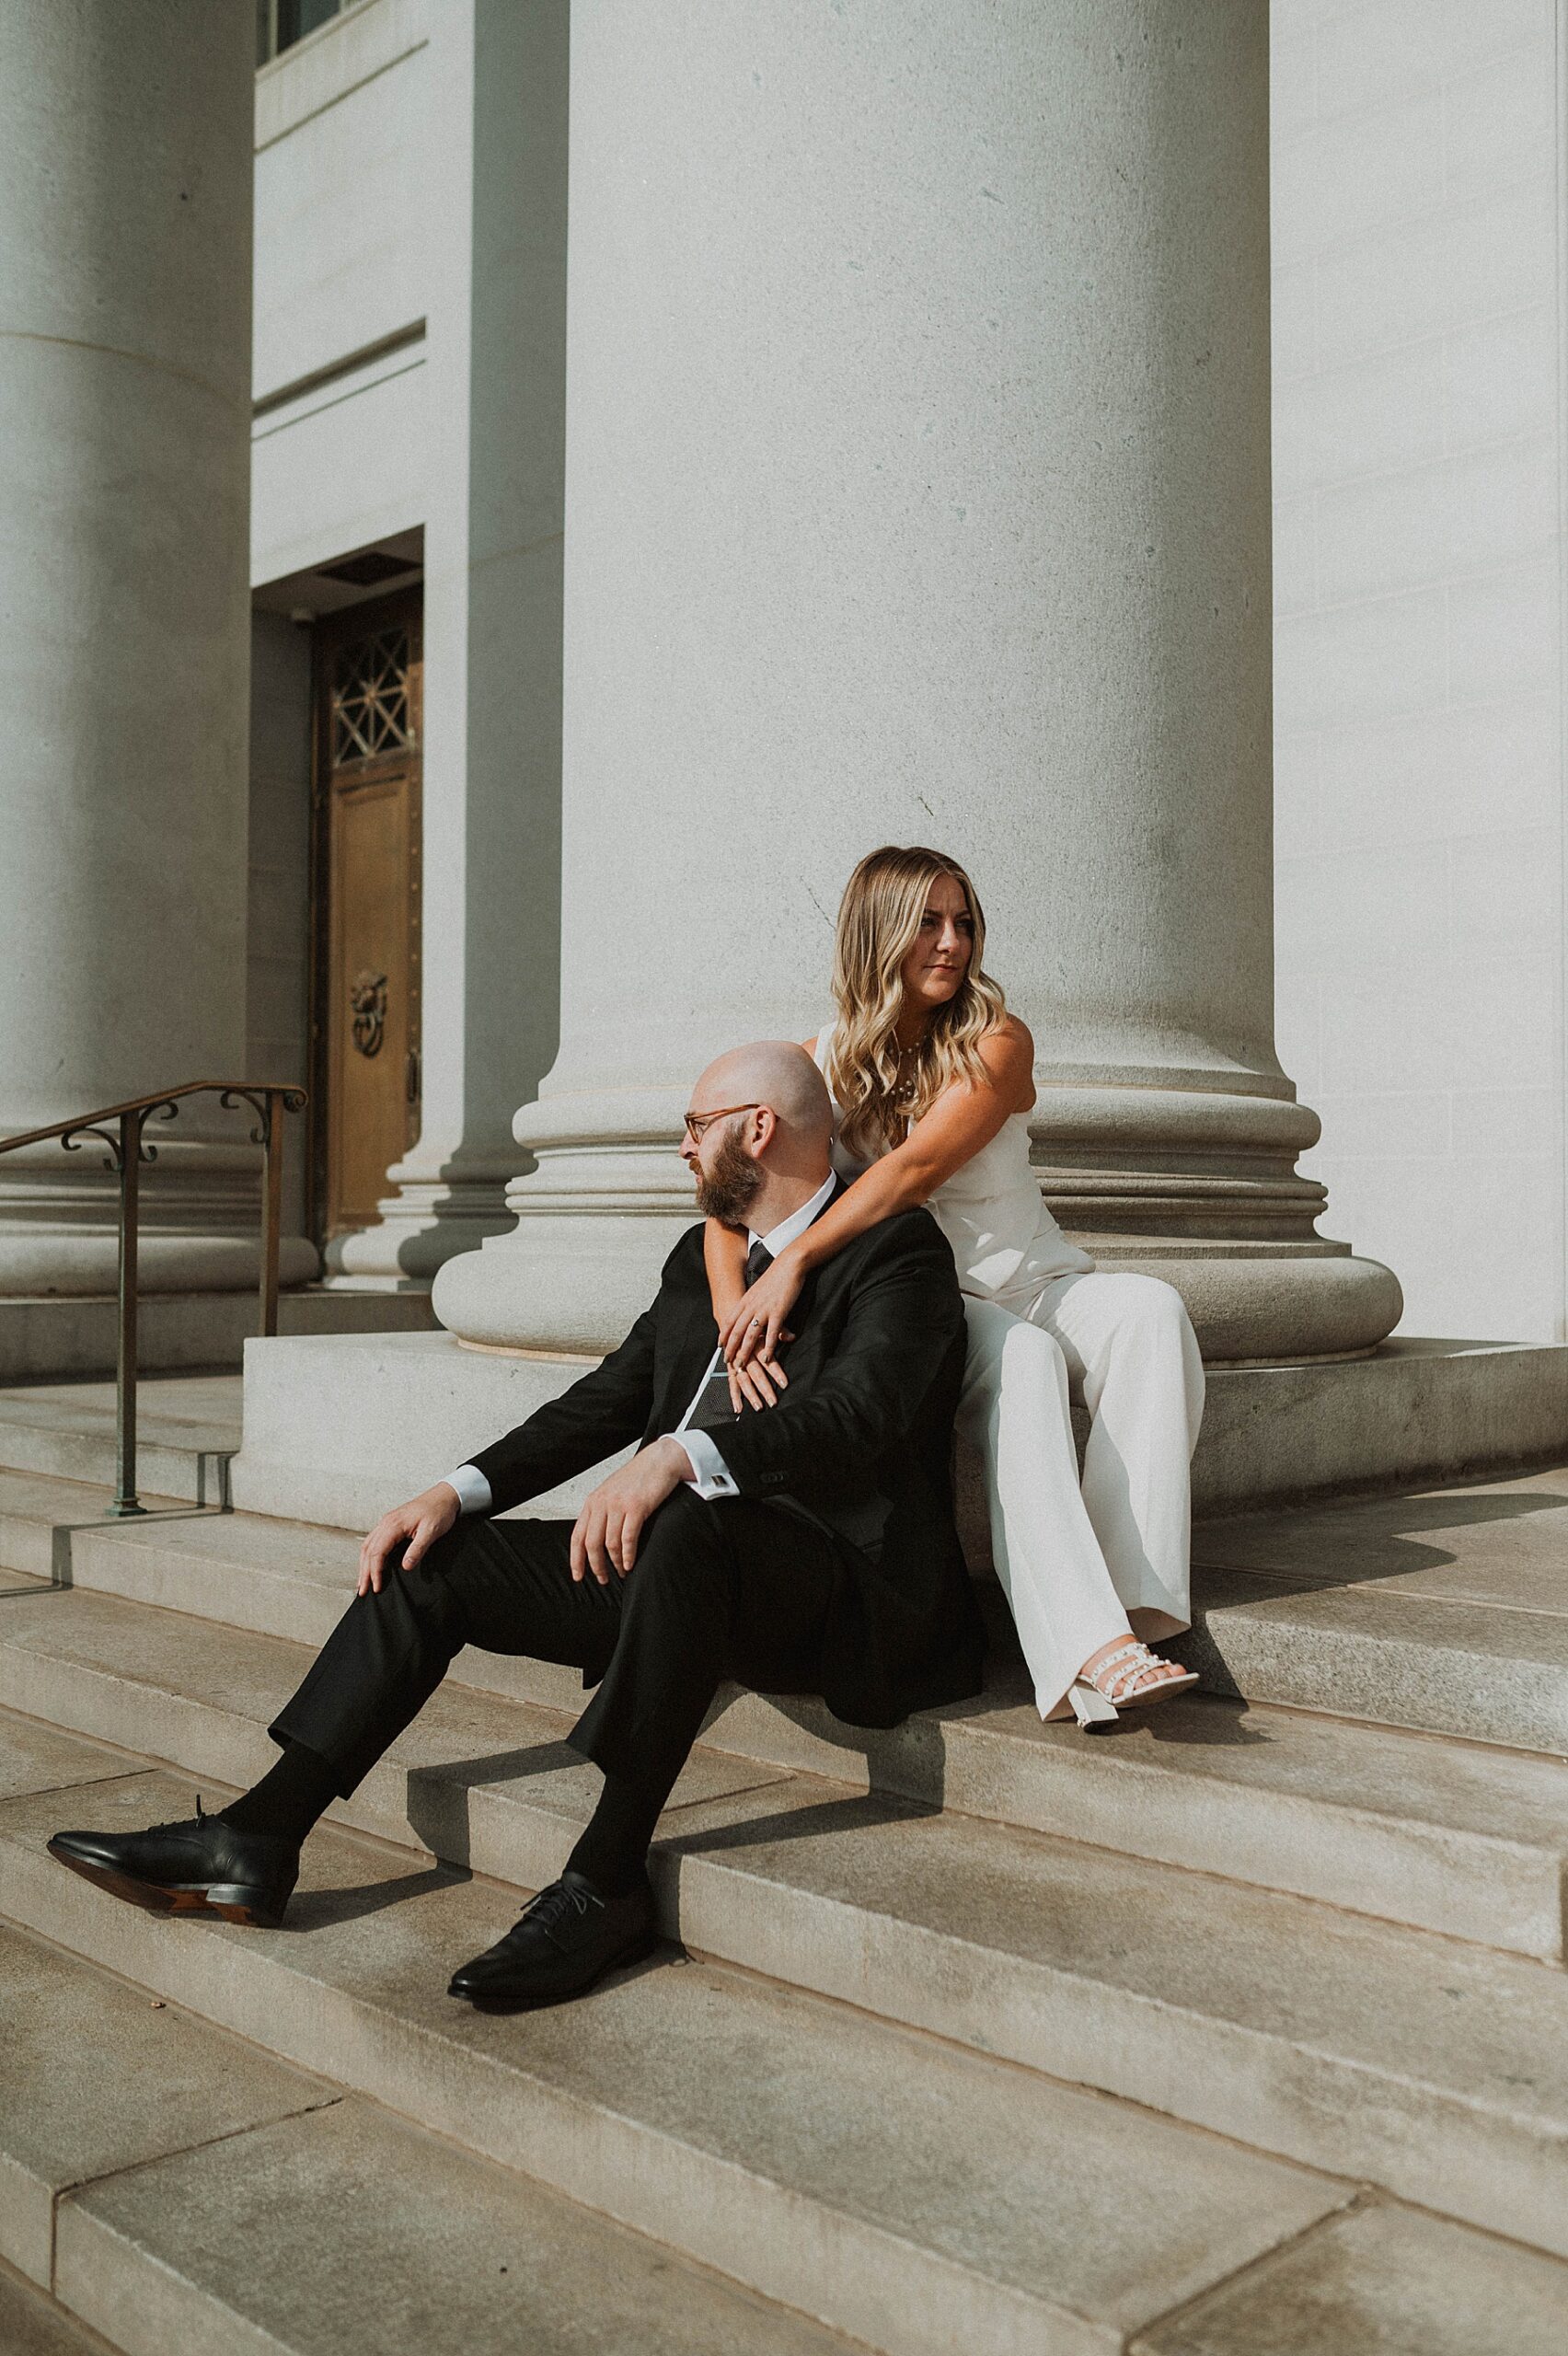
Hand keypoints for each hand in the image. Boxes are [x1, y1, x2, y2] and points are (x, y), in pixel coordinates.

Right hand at [357, 1483, 459, 1595]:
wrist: (444, 1496)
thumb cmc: (439, 1511)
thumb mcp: (431, 1531)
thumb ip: (417, 1549)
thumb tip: (405, 1566)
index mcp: (393, 1524)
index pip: (377, 1552)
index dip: (375, 1571)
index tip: (377, 1587)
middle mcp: (385, 1523)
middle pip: (368, 1550)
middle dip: (364, 1572)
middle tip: (363, 1590)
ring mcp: (386, 1522)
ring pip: (368, 1546)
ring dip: (364, 1565)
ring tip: (362, 1582)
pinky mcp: (390, 1524)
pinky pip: (374, 1541)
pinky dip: (369, 1555)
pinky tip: (370, 1564)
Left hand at [570, 1436, 690, 1584]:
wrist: (659, 1460)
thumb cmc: (639, 1478)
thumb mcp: (612, 1492)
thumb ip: (602, 1512)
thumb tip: (596, 1539)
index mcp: (593, 1501)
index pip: (577, 1535)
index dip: (576, 1559)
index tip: (578, 1575)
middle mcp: (602, 1503)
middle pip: (591, 1543)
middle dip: (596, 1566)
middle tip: (604, 1579)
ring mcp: (618, 1504)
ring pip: (610, 1543)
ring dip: (615, 1563)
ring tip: (622, 1571)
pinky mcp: (636, 1507)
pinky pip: (628, 1538)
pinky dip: (627, 1555)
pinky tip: (629, 1563)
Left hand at [721, 1246, 806, 1371]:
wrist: (789, 1264)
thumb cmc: (777, 1276)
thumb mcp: (760, 1289)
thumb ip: (755, 1301)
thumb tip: (752, 1312)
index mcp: (746, 1300)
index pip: (730, 1320)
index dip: (724, 1334)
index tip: (719, 1346)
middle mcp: (751, 1306)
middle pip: (737, 1331)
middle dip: (731, 1348)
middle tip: (727, 1362)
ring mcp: (764, 1310)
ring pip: (750, 1335)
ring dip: (745, 1352)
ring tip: (742, 1365)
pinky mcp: (778, 1312)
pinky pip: (771, 1334)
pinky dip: (768, 1348)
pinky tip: (767, 1359)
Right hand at [726, 1328, 792, 1413]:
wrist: (730, 1318)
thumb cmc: (753, 1324)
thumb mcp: (766, 1324)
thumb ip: (780, 1331)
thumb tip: (792, 1336)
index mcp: (754, 1342)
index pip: (767, 1360)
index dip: (775, 1372)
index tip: (784, 1383)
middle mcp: (744, 1353)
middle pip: (755, 1373)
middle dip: (764, 1388)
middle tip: (773, 1402)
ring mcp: (735, 1362)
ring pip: (742, 1380)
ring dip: (750, 1395)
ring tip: (759, 1407)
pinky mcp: (729, 1367)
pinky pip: (731, 1383)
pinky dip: (734, 1396)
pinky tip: (739, 1408)